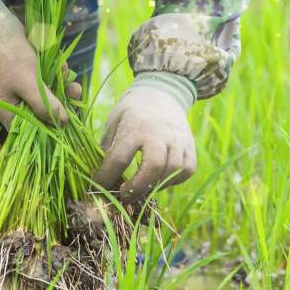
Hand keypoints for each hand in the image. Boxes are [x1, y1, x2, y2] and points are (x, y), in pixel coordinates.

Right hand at [0, 0, 78, 128]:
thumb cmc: (8, 58)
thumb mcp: (28, 84)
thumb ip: (45, 105)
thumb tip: (64, 123)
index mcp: (10, 113)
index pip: (35, 131)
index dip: (54, 128)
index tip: (72, 121)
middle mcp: (16, 105)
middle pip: (45, 114)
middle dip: (63, 102)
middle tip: (75, 90)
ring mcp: (23, 90)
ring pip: (50, 96)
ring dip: (62, 85)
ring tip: (68, 74)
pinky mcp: (29, 76)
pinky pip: (48, 82)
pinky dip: (57, 74)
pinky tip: (62, 65)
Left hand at [94, 72, 197, 202]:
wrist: (162, 92)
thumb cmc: (132, 112)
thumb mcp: (114, 122)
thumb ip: (107, 149)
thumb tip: (98, 179)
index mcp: (134, 126)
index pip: (118, 158)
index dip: (106, 177)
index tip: (99, 188)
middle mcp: (158, 132)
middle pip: (153, 166)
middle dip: (138, 187)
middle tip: (125, 196)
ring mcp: (177, 139)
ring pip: (172, 170)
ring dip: (155, 185)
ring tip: (142, 187)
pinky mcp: (190, 145)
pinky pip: (187, 170)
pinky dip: (174, 180)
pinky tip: (159, 179)